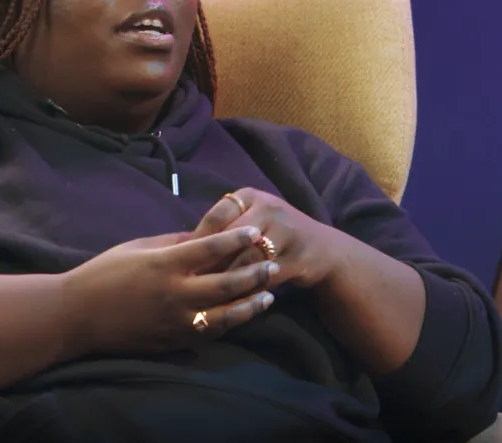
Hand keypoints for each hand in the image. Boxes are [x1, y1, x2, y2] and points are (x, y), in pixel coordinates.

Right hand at [61, 228, 278, 355]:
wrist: (76, 316)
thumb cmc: (103, 274)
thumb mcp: (136, 248)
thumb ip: (173, 244)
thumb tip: (203, 237)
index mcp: (164, 264)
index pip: (210, 248)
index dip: (237, 239)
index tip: (256, 232)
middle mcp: (175, 294)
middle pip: (227, 284)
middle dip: (255, 274)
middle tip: (275, 265)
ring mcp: (175, 321)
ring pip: (225, 316)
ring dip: (251, 305)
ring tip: (269, 296)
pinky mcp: (172, 341)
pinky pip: (209, 334)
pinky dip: (229, 324)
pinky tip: (242, 317)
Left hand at [189, 188, 345, 290]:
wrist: (322, 249)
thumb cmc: (274, 234)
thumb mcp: (250, 219)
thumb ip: (221, 227)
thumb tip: (179, 246)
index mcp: (250, 196)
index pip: (216, 217)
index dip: (196, 242)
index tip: (180, 263)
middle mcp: (269, 209)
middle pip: (229, 240)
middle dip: (209, 264)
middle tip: (189, 284)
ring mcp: (286, 233)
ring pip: (245, 261)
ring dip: (226, 281)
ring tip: (206, 296)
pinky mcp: (297, 259)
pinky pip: (264, 279)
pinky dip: (247, 292)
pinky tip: (232, 304)